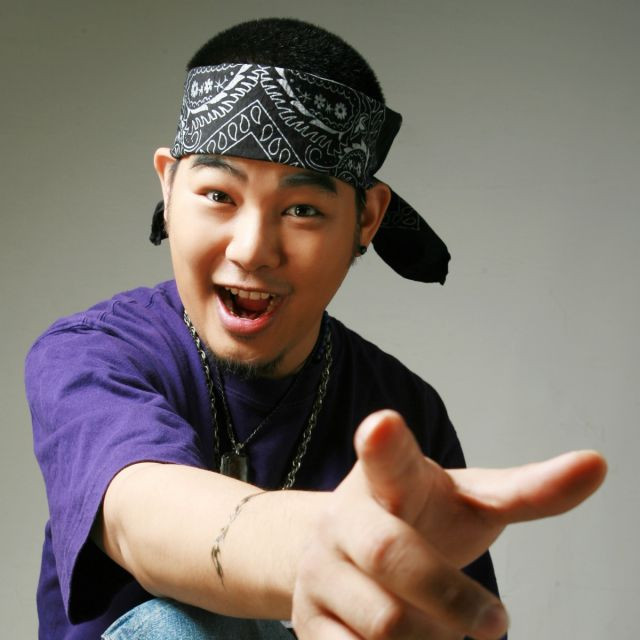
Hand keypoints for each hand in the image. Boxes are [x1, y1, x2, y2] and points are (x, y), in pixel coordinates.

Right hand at [291, 410, 605, 638]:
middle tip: (493, 620)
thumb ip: (528, 490)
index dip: (385, 443)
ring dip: (433, 637)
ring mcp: (319, 569)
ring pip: (384, 625)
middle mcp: (344, 517)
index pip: (385, 457)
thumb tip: (598, 463)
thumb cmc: (420, 518)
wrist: (346, 550)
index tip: (384, 424)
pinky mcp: (307, 622)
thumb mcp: (470, 501)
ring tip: (442, 628)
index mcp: (386, 479)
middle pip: (393, 558)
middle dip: (453, 598)